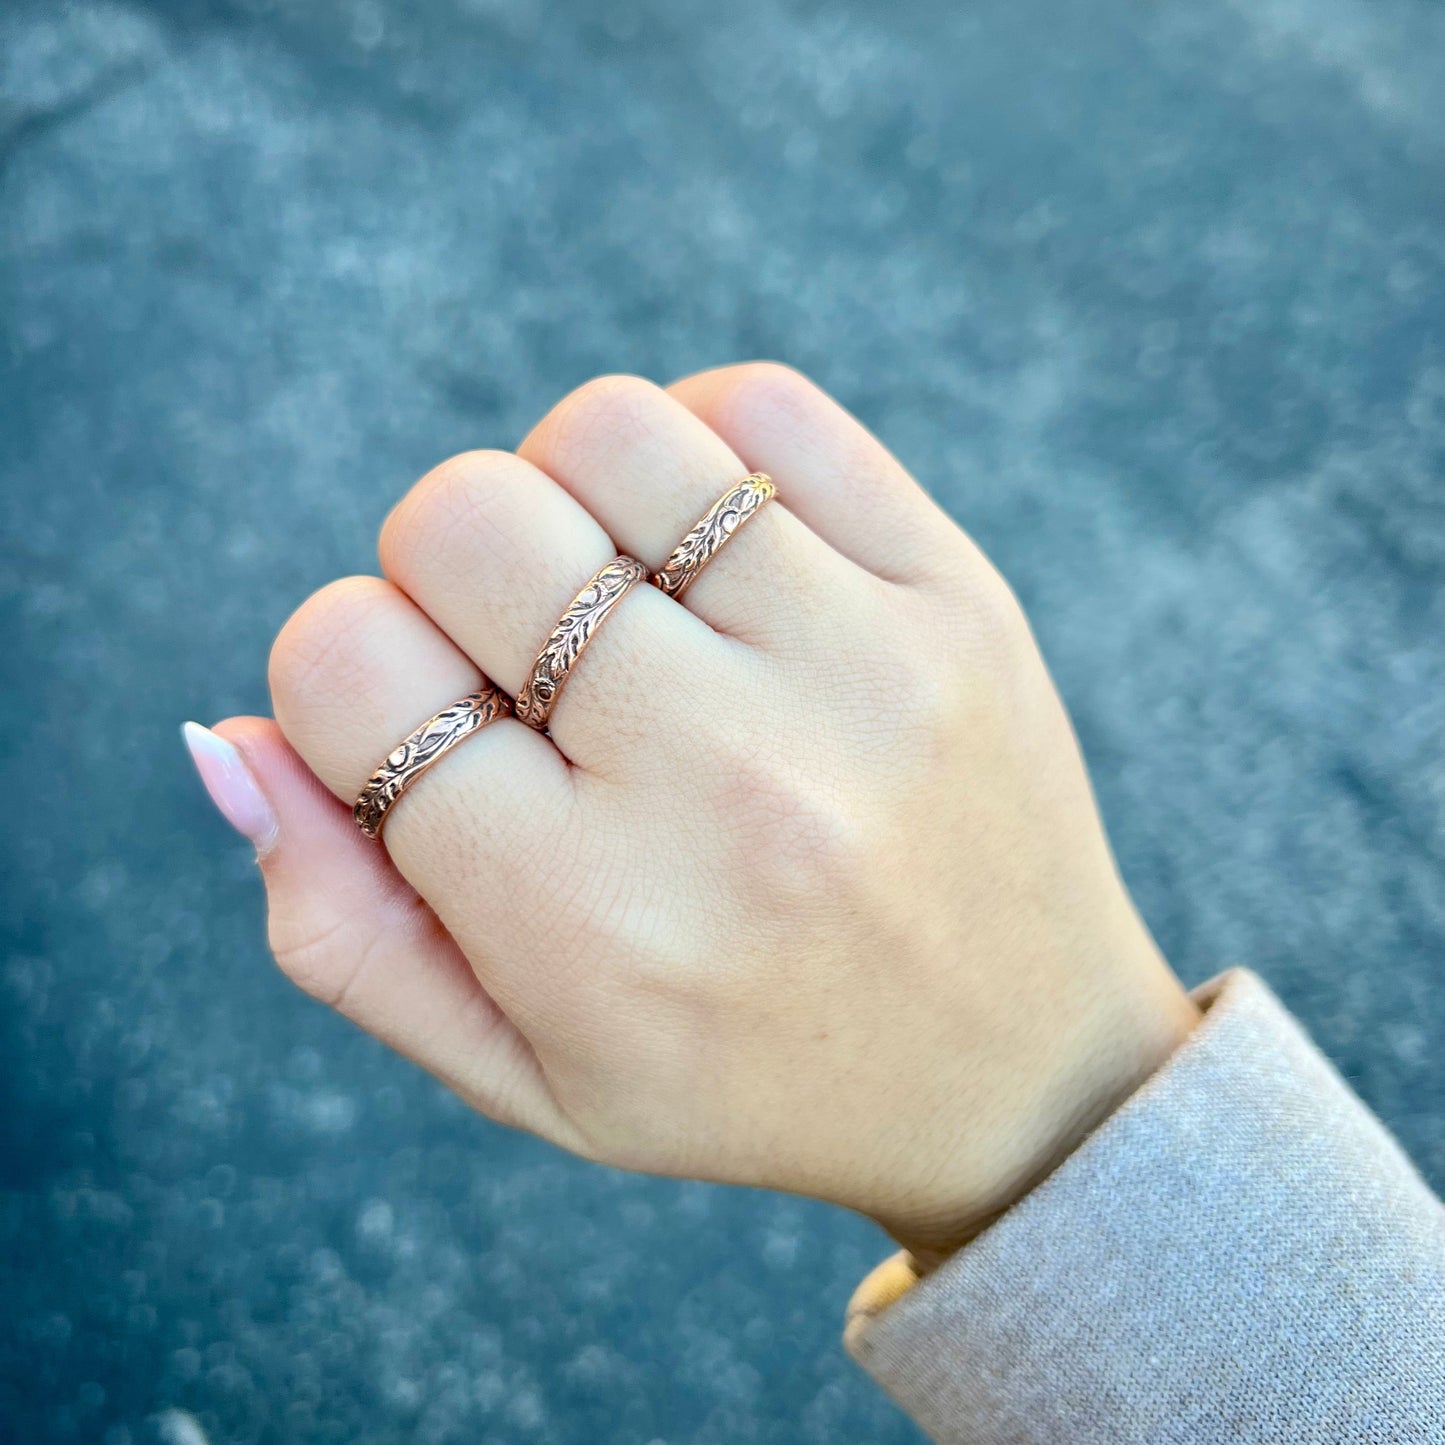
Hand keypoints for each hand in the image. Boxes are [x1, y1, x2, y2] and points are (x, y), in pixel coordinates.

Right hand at [189, 365, 1197, 1261]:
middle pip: (463, 521)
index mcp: (588, 921)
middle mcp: (725, 782)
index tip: (422, 724)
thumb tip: (226, 736)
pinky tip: (712, 549)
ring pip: (607, 432)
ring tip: (613, 593)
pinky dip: (699, 444)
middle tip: (518, 658)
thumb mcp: (526, 1073)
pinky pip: (769, 409)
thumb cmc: (744, 1074)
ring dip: (561, 492)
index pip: (345, 671)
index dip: (340, 678)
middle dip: (439, 574)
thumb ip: (344, 930)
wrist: (1018, 1075)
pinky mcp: (957, 595)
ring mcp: (860, 669)